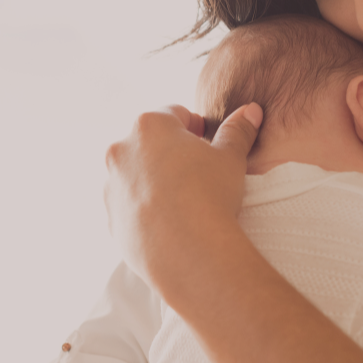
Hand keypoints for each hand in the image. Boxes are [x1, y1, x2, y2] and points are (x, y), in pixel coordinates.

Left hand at [104, 103, 261, 288]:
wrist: (189, 252)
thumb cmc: (211, 195)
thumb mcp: (231, 158)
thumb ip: (237, 130)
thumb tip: (251, 111)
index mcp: (149, 126)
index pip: (174, 113)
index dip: (194, 126)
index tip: (207, 142)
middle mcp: (121, 150)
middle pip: (149, 142)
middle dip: (171, 152)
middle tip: (197, 171)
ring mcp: (112, 186)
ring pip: (135, 174)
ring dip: (154, 180)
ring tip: (182, 199)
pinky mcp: (111, 218)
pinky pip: (129, 206)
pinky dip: (145, 208)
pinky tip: (169, 221)